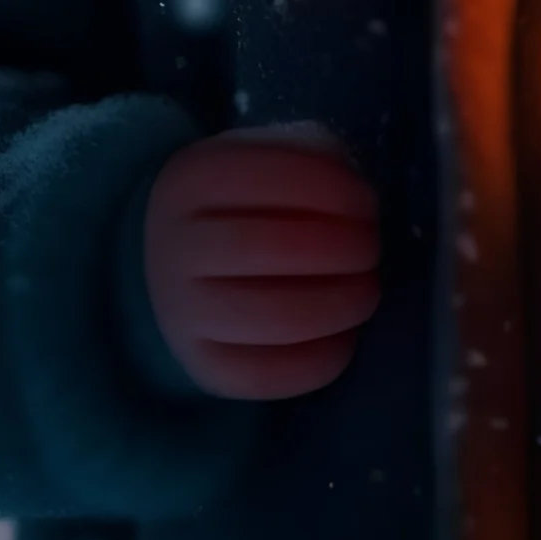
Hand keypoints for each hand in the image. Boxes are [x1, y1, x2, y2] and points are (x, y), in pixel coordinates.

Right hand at [142, 127, 380, 399]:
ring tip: (366, 291)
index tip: (367, 204)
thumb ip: (306, 169)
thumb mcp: (256, 163)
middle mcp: (178, 247)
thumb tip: (364, 208)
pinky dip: (321, 359)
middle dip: (341, 249)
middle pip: (268, 249)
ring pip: (274, 318)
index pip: (271, 179)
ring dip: (339, 305)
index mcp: (194, 181)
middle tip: (371, 249)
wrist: (169, 262)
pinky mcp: (201, 368)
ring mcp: (183, 314)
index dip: (334, 192)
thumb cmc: (237, 205)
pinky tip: (345, 336)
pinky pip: (268, 376)